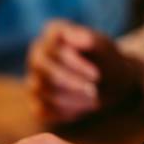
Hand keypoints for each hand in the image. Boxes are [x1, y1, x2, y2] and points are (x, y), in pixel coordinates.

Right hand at [27, 20, 142, 124]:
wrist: (109, 84)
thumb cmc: (106, 61)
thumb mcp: (106, 49)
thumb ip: (91, 40)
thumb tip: (75, 35)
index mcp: (53, 33)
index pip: (53, 45)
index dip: (72, 62)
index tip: (96, 74)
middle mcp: (38, 54)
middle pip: (41, 67)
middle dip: (69, 82)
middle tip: (94, 92)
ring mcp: (33, 78)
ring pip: (40, 88)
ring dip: (70, 97)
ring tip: (94, 101)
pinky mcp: (35, 102)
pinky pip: (41, 109)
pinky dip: (64, 110)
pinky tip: (83, 107)